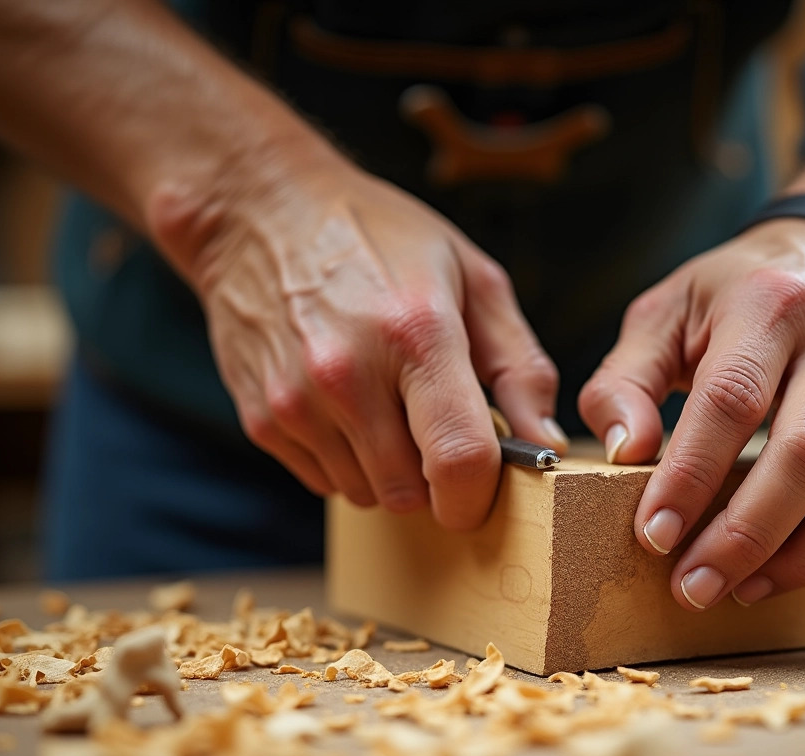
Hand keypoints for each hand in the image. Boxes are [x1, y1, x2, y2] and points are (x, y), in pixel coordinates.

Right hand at [147, 149, 564, 527]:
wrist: (259, 212)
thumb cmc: (378, 238)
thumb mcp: (471, 276)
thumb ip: (519, 365)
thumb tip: (544, 440)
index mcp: (415, 333)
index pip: (458, 459)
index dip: (479, 494)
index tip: (484, 488)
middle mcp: (348, 375)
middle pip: (412, 492)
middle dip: (435, 476)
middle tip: (434, 423)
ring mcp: (297, 402)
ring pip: (368, 494)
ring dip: (389, 469)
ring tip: (385, 401)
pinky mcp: (262, 420)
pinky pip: (324, 481)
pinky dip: (345, 460)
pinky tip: (345, 404)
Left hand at [579, 219, 804, 609]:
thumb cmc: (735, 294)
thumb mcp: (665, 313)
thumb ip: (625, 380)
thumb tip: (627, 453)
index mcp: (770, 306)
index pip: (732, 402)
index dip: (691, 476)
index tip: (655, 535)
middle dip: (745, 536)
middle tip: (693, 586)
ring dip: (803, 559)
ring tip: (742, 588)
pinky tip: (798, 571)